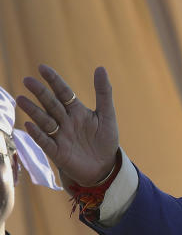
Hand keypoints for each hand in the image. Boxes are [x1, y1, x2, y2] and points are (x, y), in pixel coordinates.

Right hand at [16, 65, 119, 186]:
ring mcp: (60, 136)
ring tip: (21, 99)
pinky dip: (38, 134)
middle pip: (51, 104)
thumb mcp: (107, 115)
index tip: (42, 68)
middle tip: (27, 80)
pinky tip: (29, 125)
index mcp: (77, 111)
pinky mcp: (57, 152)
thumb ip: (103, 93)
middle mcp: (65, 121)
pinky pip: (45, 142)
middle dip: (40, 92)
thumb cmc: (105, 139)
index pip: (63, 92)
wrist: (105, 166)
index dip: (54, 80)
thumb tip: (100, 68)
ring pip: (44, 121)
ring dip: (33, 111)